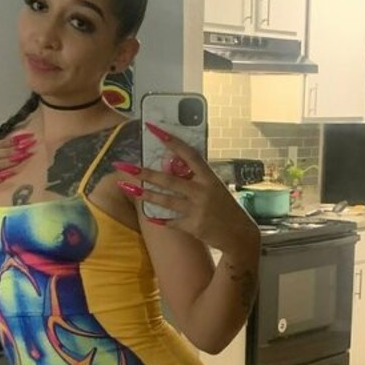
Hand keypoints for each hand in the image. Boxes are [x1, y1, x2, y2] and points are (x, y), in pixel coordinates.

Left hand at [114, 122, 259, 253]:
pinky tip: (151, 217)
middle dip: (145, 173)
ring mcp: (196, 210)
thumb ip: (196, 179)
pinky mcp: (192, 226)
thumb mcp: (216, 188)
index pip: (189, 155)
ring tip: (126, 187)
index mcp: (210, 178)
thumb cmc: (226, 208)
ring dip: (144, 195)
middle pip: (169, 180)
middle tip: (125, 166)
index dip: (172, 142)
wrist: (239, 235)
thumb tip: (170, 167)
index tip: (154, 130)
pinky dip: (161, 219)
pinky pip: (171, 221)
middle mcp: (202, 192)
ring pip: (165, 201)